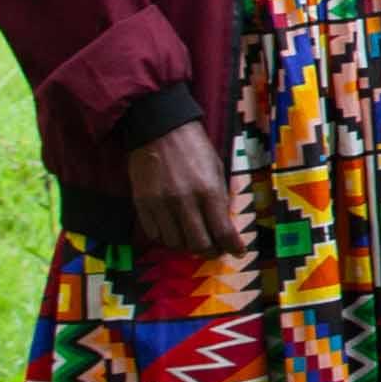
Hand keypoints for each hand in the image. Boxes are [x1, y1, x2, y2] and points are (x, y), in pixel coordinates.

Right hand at [121, 118, 241, 256]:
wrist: (159, 129)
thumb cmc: (194, 147)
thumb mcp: (216, 169)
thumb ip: (220, 198)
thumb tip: (225, 226)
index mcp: (208, 190)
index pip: (222, 231)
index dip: (232, 247)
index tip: (238, 252)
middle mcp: (184, 201)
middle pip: (198, 244)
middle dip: (210, 251)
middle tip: (215, 249)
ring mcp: (161, 204)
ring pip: (175, 243)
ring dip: (187, 246)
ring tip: (194, 238)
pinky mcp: (142, 204)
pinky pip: (155, 234)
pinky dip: (167, 237)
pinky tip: (174, 230)